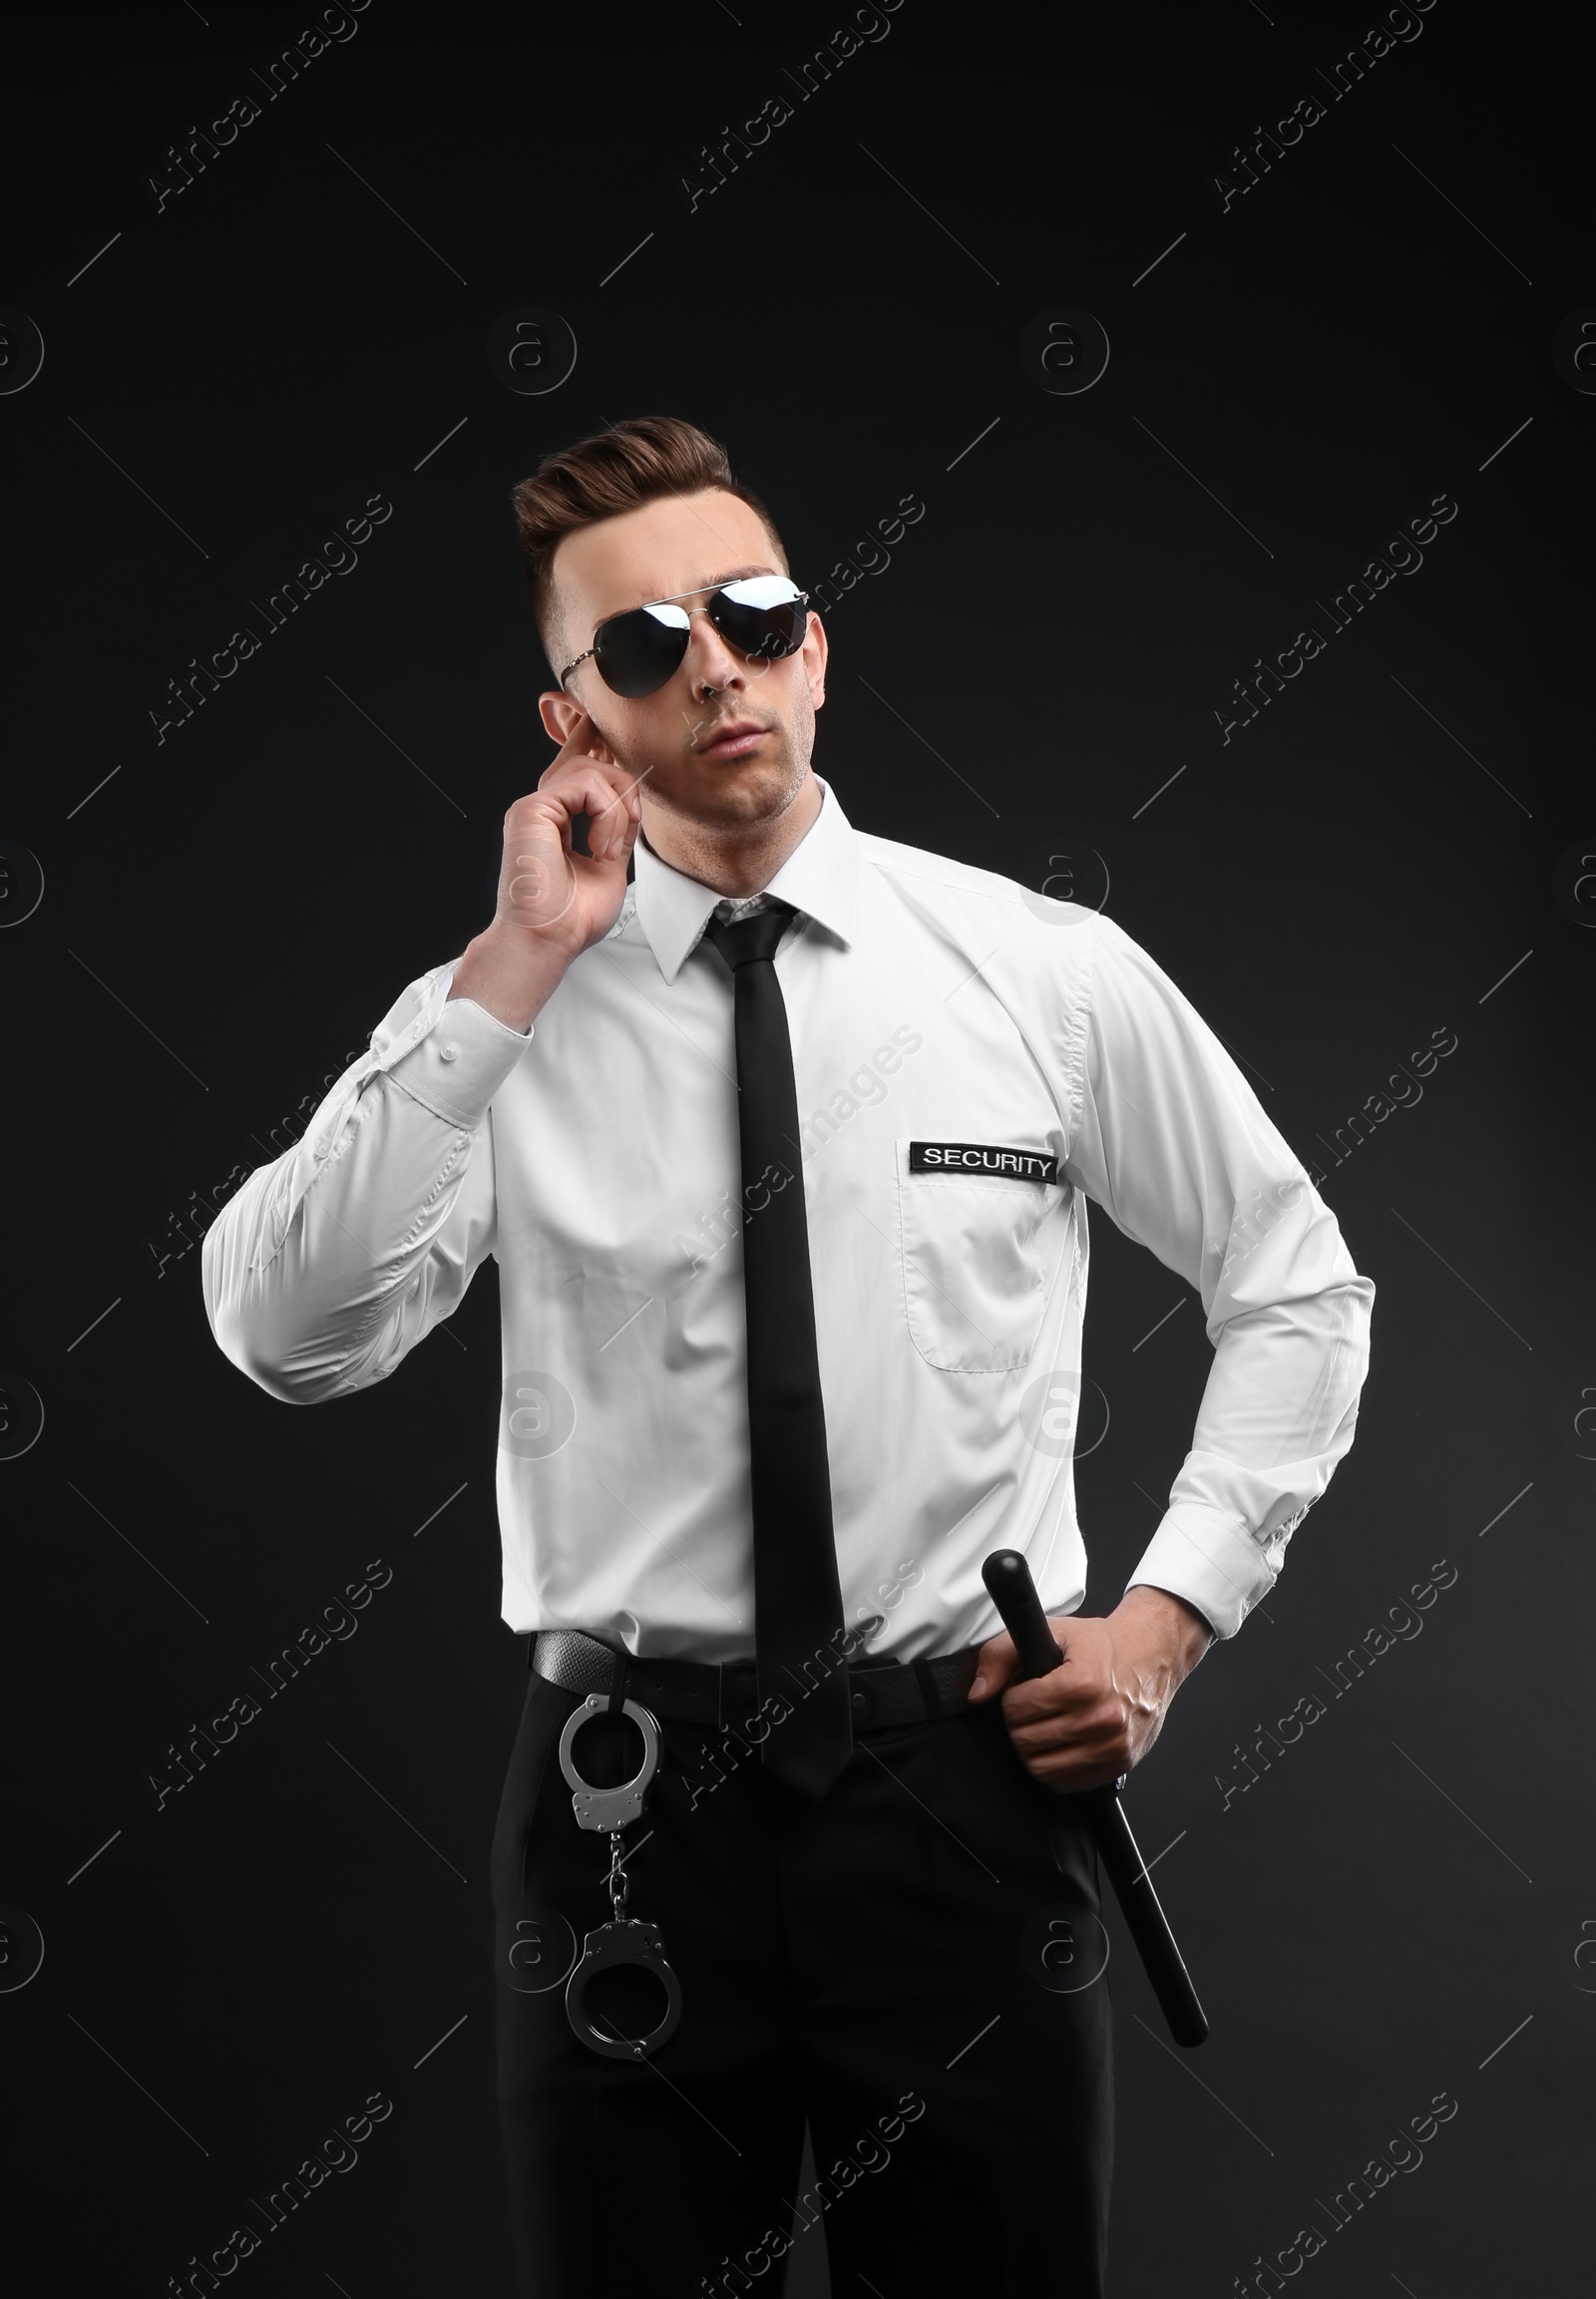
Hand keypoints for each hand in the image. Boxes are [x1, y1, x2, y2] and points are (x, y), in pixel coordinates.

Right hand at [449, 715, 643, 1030]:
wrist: (548, 941)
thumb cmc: (571, 918)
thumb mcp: (609, 864)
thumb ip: (618, 828)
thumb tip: (631, 799)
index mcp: (556, 820)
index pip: (575, 767)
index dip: (592, 741)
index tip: (608, 731)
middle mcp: (542, 808)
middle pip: (587, 760)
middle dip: (620, 780)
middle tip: (628, 822)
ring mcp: (535, 806)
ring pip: (593, 770)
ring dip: (617, 809)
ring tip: (609, 849)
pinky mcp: (532, 809)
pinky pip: (588, 785)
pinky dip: (608, 816)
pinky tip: (600, 847)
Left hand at [966, 1585, 1212, 1793]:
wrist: (1152, 1656)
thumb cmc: (1103, 1645)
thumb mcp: (1052, 1632)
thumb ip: (1002, 1654)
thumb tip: (977, 1693)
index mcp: (1083, 1683)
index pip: (1018, 1708)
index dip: (1011, 1698)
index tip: (1021, 1691)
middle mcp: (1101, 1718)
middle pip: (1027, 1740)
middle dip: (1019, 1724)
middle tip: (1030, 1709)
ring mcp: (1113, 1745)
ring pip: (1043, 1768)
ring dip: (1033, 1749)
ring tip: (1042, 1726)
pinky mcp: (1120, 1764)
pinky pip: (1068, 1783)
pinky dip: (1056, 1768)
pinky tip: (1060, 1744)